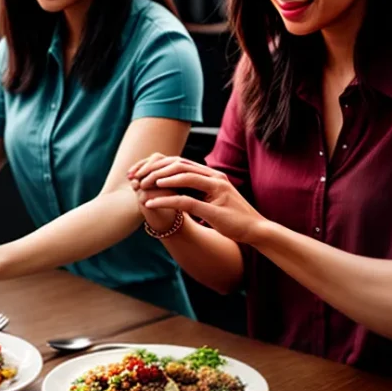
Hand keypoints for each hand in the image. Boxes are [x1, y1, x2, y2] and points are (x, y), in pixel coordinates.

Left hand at [130, 153, 265, 243]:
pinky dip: (165, 200)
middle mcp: (213, 177)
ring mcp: (215, 189)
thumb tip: (180, 188)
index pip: (181, 162)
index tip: (142, 171)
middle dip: (154, 168)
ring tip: (140, 185)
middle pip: (178, 164)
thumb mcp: (214, 200)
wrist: (255, 229)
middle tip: (136, 176)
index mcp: (212, 174)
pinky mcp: (212, 207)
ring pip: (181, 176)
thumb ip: (199, 191)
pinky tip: (150, 203)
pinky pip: (184, 200)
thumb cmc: (234, 217)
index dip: (159, 164)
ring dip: (158, 179)